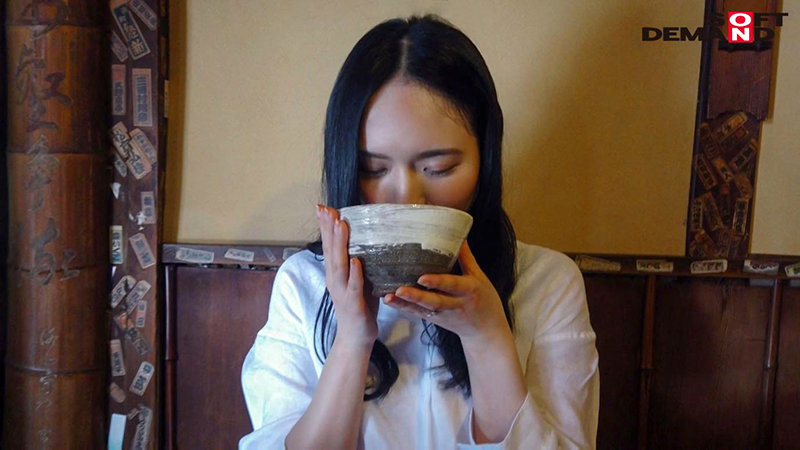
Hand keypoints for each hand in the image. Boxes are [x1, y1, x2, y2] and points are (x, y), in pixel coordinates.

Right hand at [316, 205, 378, 349]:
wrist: (355, 338)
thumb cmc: (359, 307)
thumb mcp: (358, 280)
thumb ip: (359, 263)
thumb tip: (369, 241)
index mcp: (336, 273)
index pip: (329, 246)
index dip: (326, 227)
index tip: (323, 208)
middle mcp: (335, 280)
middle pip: (331, 250)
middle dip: (329, 228)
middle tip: (327, 209)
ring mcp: (343, 291)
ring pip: (340, 264)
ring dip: (340, 244)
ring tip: (341, 225)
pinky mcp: (353, 303)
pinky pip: (354, 286)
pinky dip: (354, 273)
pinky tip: (355, 261)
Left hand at [383, 241, 510, 343]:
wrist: (486, 331)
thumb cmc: (485, 300)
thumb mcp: (480, 277)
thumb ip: (466, 258)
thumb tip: (459, 236)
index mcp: (468, 290)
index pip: (452, 285)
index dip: (437, 282)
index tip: (422, 278)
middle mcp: (455, 304)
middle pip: (434, 301)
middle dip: (416, 297)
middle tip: (399, 290)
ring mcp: (444, 315)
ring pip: (422, 311)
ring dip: (404, 304)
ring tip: (388, 297)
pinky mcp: (436, 320)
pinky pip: (419, 314)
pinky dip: (405, 308)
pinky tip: (390, 301)